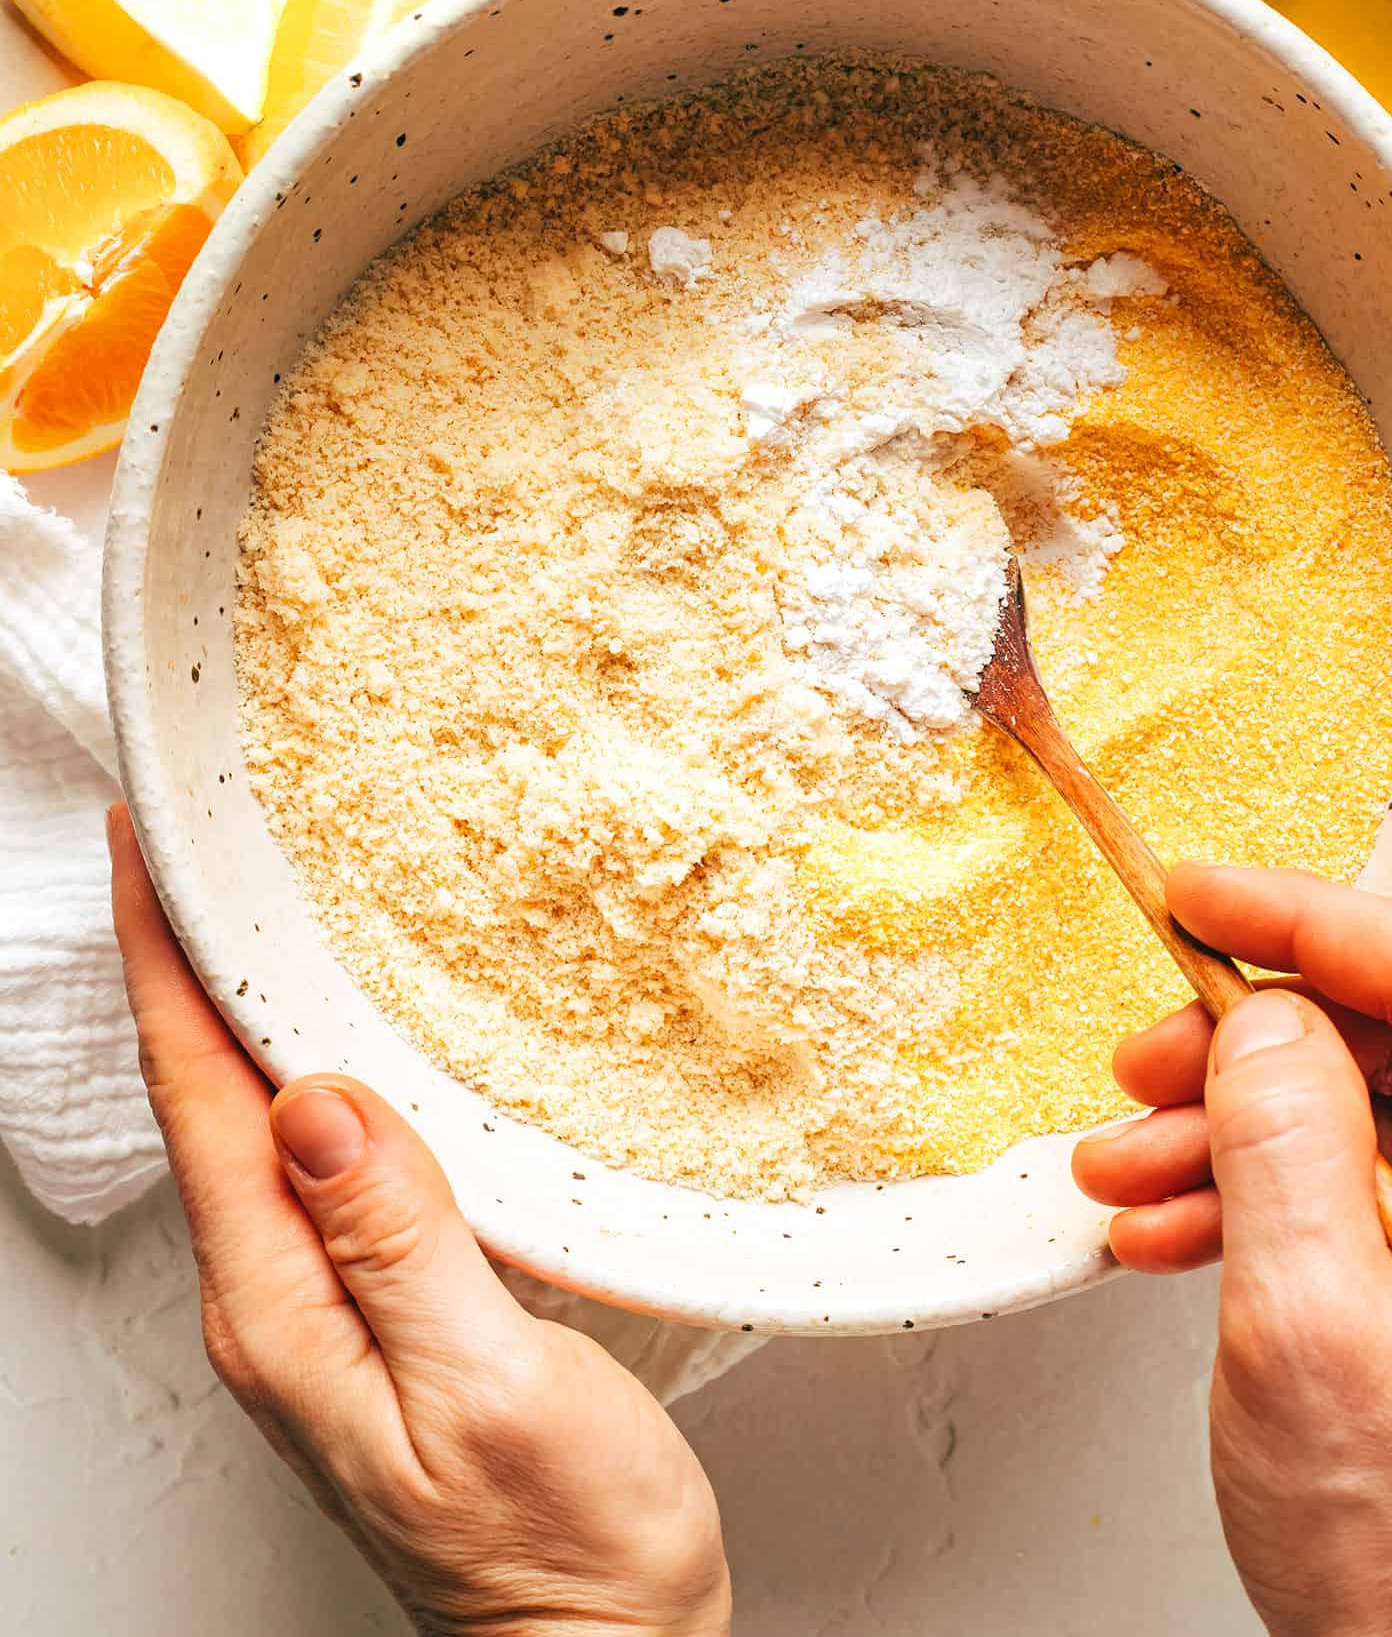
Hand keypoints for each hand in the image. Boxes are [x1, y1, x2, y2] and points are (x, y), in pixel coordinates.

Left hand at [107, 804, 729, 1636]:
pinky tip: (345, 1045)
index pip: (200, 1106)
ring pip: (261, 1126)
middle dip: (188, 966)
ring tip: (247, 913)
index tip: (144, 857)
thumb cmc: (560, 1557)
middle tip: (186, 849)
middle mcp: (283, 1309)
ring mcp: (324, 1313)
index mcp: (286, 1315)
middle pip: (208, 1103)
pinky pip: (323, 1166)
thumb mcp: (488, 1388)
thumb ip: (397, 1243)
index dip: (167, 967)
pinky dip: (317, 1073)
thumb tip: (313, 1101)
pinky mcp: (376, 1313)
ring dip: (247, 1011)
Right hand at [1073, 862, 1391, 1636]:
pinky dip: (1255, 1200)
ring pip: (1359, 1120)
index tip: (1201, 894)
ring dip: (1227, 1133)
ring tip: (1129, 1173)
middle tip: (1145, 1064)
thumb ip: (1287, 1149)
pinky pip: (1354, 1196)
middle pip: (1384, 1046)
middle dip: (1243, 1047)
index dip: (1304, 918)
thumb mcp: (1312, 1336)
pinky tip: (1175, 1229)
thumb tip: (1263, 1027)